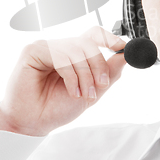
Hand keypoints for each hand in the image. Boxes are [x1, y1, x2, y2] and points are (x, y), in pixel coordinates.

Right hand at [0, 26, 126, 136]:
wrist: (34, 123)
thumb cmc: (56, 108)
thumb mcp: (92, 92)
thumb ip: (108, 73)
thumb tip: (126, 55)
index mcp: (74, 54)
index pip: (94, 35)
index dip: (110, 38)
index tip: (123, 47)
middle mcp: (61, 47)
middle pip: (89, 41)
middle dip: (99, 64)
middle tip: (101, 85)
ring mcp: (47, 47)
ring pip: (77, 49)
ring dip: (85, 75)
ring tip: (84, 95)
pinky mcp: (33, 51)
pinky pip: (60, 56)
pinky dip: (71, 75)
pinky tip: (71, 91)